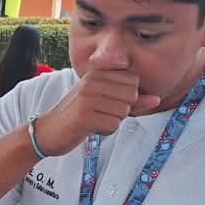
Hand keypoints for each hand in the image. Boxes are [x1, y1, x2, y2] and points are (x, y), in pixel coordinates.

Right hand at [34, 69, 162, 155]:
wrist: (46, 131)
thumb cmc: (77, 116)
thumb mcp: (103, 102)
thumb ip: (132, 101)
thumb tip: (157, 99)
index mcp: (97, 73)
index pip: (133, 80)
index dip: (128, 96)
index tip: (109, 102)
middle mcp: (92, 81)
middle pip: (132, 95)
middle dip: (122, 109)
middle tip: (101, 113)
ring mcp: (87, 98)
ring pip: (123, 111)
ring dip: (112, 121)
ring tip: (94, 120)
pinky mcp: (84, 116)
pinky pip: (113, 125)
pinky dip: (105, 130)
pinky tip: (90, 128)